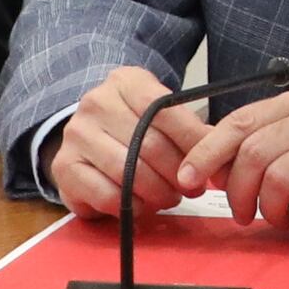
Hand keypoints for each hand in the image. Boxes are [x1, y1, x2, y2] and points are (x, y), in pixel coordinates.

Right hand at [50, 66, 215, 219]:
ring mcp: (76, 134)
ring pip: (129, 173)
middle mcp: (96, 103)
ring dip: (158, 194)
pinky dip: (131, 206)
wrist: (87, 134)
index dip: (193, 143)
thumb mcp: (160, 113)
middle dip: (178, 175)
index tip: (209, 164)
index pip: (166, 112)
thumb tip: (223, 154)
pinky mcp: (64, 167)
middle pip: (149, 146)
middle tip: (191, 189)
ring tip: (169, 198)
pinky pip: (108, 195)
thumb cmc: (132, 124)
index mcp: (126, 82)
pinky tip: (141, 205)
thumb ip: (189, 129)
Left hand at [189, 85, 288, 228]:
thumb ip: (264, 147)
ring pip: (280, 178)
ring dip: (271, 209)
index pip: (239, 122)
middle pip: (255, 153)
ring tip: (280, 219)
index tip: (188, 179)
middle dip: (239, 192)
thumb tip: (210, 168)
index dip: (207, 153)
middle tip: (243, 214)